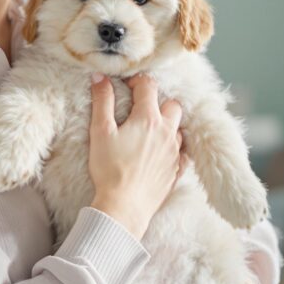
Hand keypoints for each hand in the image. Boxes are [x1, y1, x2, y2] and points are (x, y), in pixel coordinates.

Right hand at [88, 72, 186, 239]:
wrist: (124, 207)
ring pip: (179, 129)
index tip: (126, 85)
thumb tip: (100, 77)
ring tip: (150, 130)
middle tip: (141, 108)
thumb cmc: (109, 169)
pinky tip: (162, 152)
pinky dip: (175, 148)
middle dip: (159, 101)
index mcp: (147, 118)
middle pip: (172, 105)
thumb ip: (102, 101)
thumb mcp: (100, 131)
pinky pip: (183, 153)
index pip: (148, 86)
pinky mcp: (176, 171)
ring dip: (168, 125)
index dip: (137, 81)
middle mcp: (166, 132)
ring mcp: (174, 152)